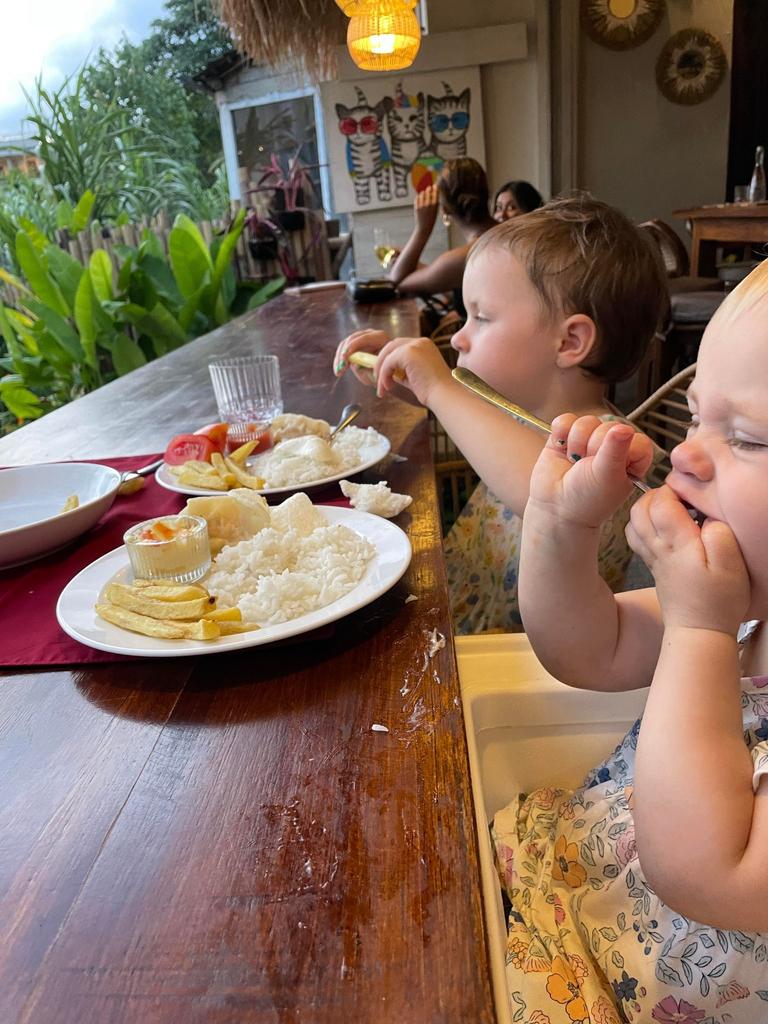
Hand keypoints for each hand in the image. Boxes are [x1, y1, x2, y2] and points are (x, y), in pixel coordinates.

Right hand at [333, 329, 388, 385]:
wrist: (388, 369)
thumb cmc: (386, 371)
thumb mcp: (381, 371)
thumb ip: (370, 369)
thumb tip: (355, 365)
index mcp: (380, 337)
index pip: (364, 338)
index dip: (353, 346)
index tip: (345, 358)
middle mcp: (370, 334)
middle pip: (352, 338)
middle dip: (344, 353)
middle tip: (341, 368)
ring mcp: (361, 337)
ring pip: (345, 344)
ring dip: (339, 358)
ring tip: (338, 372)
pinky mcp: (354, 344)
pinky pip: (343, 349)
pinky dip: (339, 360)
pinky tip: (338, 371)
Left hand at [375, 335, 452, 406]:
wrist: (445, 395)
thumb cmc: (434, 392)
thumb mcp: (415, 377)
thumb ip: (403, 371)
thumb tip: (388, 373)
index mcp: (424, 346)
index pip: (400, 347)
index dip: (390, 360)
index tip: (385, 377)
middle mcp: (421, 342)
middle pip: (392, 346)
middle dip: (382, 363)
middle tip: (378, 381)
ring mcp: (415, 345)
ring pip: (388, 354)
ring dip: (381, 371)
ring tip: (382, 388)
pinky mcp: (409, 353)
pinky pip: (388, 362)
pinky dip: (384, 375)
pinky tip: (386, 388)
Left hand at [414, 184, 438, 235]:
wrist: (424, 228)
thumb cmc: (431, 219)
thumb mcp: (435, 210)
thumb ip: (434, 201)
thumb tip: (432, 191)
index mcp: (435, 205)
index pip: (436, 193)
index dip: (435, 188)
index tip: (435, 185)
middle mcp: (429, 204)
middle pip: (428, 191)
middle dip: (429, 189)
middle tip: (429, 188)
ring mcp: (422, 206)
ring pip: (422, 194)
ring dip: (423, 193)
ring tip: (424, 194)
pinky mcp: (417, 207)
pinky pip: (417, 198)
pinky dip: (418, 197)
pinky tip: (420, 198)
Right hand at [528, 415, 654, 528]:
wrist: (556, 510)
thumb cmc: (588, 501)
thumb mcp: (607, 477)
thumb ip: (615, 450)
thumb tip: (623, 428)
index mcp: (632, 456)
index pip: (632, 434)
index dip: (618, 446)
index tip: (610, 466)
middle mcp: (612, 445)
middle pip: (606, 425)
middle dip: (593, 447)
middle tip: (588, 468)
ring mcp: (588, 439)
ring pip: (585, 421)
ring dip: (576, 443)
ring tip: (575, 462)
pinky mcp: (566, 436)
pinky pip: (565, 420)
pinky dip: (561, 434)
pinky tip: (562, 450)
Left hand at [627, 485, 749, 635]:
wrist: (699, 632)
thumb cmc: (719, 600)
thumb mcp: (731, 567)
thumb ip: (720, 535)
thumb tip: (707, 516)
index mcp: (677, 544)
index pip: (659, 504)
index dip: (671, 490)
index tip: (690, 492)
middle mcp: (658, 548)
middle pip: (639, 509)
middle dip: (655, 494)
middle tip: (680, 496)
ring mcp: (652, 558)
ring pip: (634, 523)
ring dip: (647, 508)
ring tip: (672, 508)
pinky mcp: (653, 566)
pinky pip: (637, 537)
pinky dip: (644, 524)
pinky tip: (666, 527)